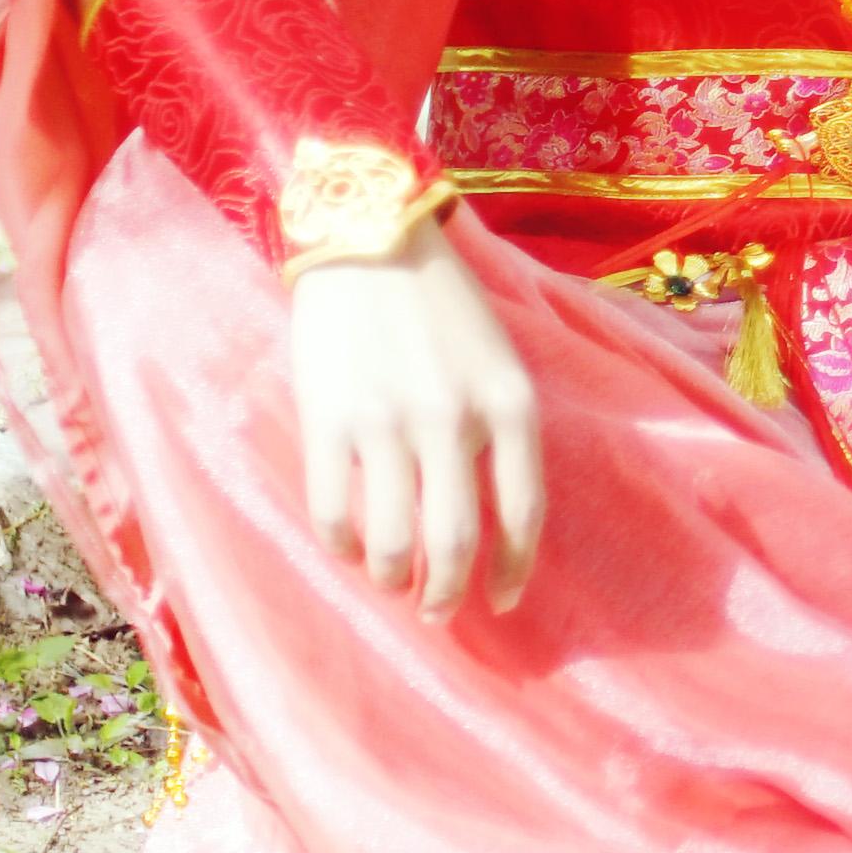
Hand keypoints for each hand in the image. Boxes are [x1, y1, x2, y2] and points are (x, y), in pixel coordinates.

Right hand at [285, 224, 546, 615]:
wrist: (371, 241)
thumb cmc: (442, 304)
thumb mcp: (498, 360)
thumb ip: (499, 430)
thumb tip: (487, 516)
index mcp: (509, 403)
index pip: (523, 512)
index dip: (514, 569)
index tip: (504, 600)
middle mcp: (454, 420)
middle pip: (455, 543)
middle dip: (447, 594)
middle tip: (437, 610)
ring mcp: (387, 423)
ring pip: (392, 541)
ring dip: (393, 578)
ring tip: (392, 582)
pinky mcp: (328, 420)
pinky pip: (334, 511)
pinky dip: (341, 545)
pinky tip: (348, 548)